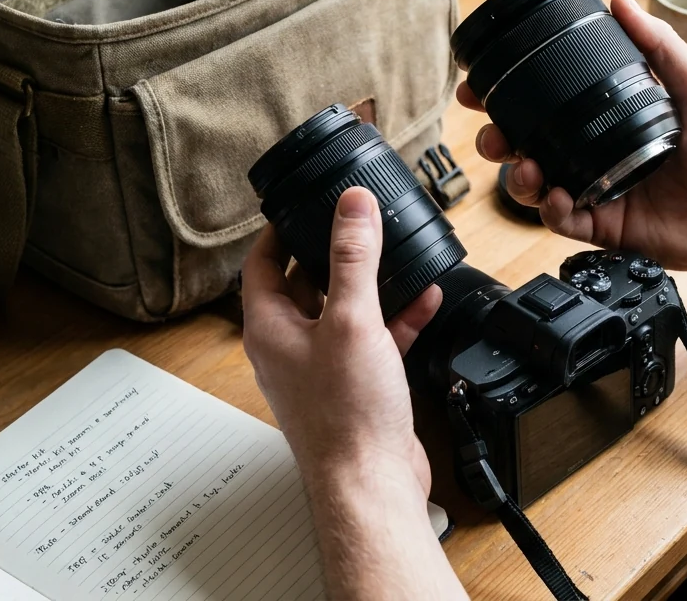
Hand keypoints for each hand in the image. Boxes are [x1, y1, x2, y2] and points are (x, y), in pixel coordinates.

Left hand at [241, 187, 442, 495]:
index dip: (280, 230)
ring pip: (343, 311)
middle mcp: (291, 347)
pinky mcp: (356, 385)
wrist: (371, 482)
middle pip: (304, 284)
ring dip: (370, 284)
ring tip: (394, 254)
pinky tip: (424, 300)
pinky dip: (396, 318)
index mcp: (271, 328)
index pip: (263, 263)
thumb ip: (353, 258)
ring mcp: (323, 368)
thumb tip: (351, 206)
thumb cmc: (346, 417)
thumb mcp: (351, 319)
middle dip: (332, 252)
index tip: (301, 205)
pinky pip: (374, 339)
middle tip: (354, 223)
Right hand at [465, 0, 686, 272]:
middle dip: (498, 140)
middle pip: (528, 147)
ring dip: (518, 177)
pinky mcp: (606, 228)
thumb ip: (658, 44)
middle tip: (493, 135)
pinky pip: (562, 222)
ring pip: (536, 187)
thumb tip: (621, 1)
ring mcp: (598, 193)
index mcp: (610, 122)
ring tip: (525, 166)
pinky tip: (555, 195)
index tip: (481, 87)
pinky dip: (549, 210)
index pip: (548, 108)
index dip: (511, 99)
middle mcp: (597, 157)